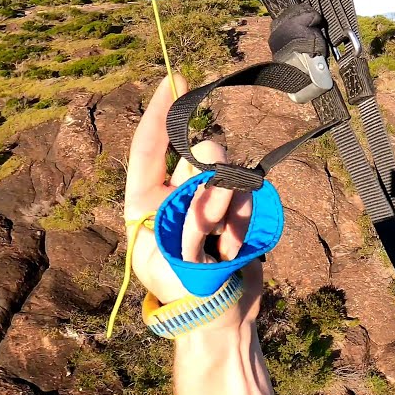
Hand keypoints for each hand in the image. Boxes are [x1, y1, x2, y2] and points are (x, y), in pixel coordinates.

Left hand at [124, 75, 262, 330]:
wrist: (217, 317)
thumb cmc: (179, 288)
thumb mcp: (163, 248)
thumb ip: (184, 207)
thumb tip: (213, 176)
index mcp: (145, 197)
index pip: (150, 145)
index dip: (162, 111)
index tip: (175, 77)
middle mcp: (178, 190)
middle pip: (200, 152)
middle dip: (206, 189)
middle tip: (201, 232)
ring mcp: (212, 198)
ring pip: (228, 170)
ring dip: (225, 210)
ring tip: (217, 248)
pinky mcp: (241, 209)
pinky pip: (249, 194)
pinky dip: (242, 222)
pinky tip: (232, 250)